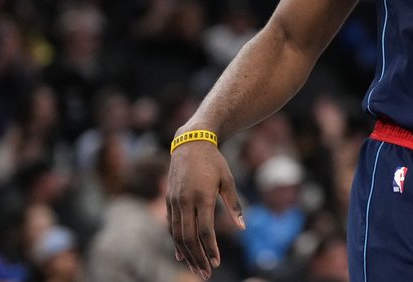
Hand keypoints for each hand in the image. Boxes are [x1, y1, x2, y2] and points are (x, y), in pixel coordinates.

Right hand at [166, 141, 244, 279]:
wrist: (191, 144)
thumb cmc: (214, 162)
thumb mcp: (228, 180)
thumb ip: (234, 205)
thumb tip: (243, 228)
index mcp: (202, 196)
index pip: (205, 230)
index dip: (210, 248)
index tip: (217, 262)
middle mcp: (185, 201)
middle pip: (189, 237)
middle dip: (198, 258)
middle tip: (206, 274)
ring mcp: (174, 202)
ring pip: (178, 235)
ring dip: (186, 254)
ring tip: (196, 269)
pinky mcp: (169, 200)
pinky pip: (171, 226)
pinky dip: (176, 242)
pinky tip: (182, 255)